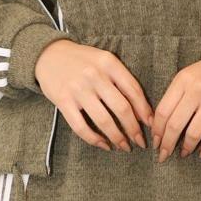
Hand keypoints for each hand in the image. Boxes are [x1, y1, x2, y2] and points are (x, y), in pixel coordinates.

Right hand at [35, 39, 153, 152]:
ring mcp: (78, 89)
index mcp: (109, 63)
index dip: (145, 111)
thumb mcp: (104, 61)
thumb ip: (121, 80)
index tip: (151, 125)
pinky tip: (104, 145)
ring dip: (117, 137)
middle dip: (134, 129)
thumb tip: (142, 111)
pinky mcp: (63, 101)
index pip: (133, 90)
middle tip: (140, 141)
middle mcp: (95, 75)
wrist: (49, 54)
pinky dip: (94, 140)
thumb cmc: (82, 61)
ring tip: (124, 146)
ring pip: (104, 120)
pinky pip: (81, 127)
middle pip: (122, 108)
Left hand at [150, 35, 200, 162]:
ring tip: (183, 154)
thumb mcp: (192, 74)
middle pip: (174, 125)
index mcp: (183, 79)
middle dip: (166, 145)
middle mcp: (197, 89)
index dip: (156, 131)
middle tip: (163, 155)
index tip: (155, 142)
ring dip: (186, 148)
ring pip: (194, 133)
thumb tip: (161, 122)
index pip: (162, 111)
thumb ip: (177, 93)